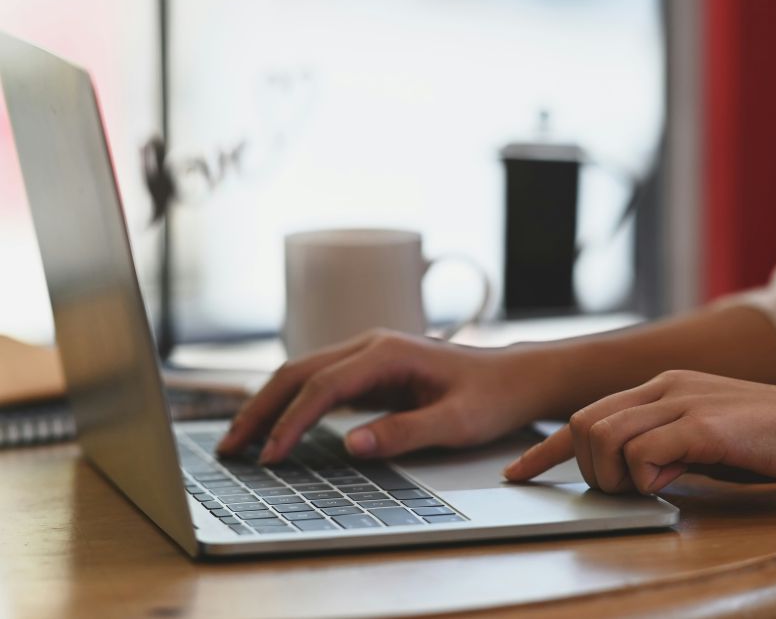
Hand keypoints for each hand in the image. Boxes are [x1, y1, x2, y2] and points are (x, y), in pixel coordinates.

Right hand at [217, 330, 561, 463]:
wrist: (513, 378)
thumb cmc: (491, 397)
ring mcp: (367, 357)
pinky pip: (319, 385)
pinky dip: (291, 406)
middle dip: (260, 409)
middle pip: (297, 372)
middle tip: (231, 448)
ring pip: (302, 375)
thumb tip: (352, 445)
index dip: (292, 423)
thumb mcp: (456, 422)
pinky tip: (277, 429)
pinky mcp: (369, 372)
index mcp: (387, 353)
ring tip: (240, 441)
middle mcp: (370, 347)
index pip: (322, 387)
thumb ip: (405, 432)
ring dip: (269, 405)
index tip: (271, 457)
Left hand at [504, 370, 775, 493]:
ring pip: (606, 437)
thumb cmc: (767, 441)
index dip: (545, 448)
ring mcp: (683, 401)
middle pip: (585, 424)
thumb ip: (661, 447)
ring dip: (615, 475)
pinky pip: (647, 452)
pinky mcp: (704, 423)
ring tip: (650, 488)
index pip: (585, 413)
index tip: (518, 472)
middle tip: (622, 491)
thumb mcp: (701, 441)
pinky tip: (672, 482)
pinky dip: (648, 476)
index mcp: (660, 387)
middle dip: (587, 468)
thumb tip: (627, 474)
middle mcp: (664, 387)